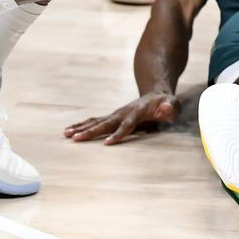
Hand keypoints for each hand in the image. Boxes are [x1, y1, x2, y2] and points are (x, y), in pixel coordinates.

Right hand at [63, 92, 179, 143]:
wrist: (155, 95)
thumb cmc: (165, 104)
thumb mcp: (173, 105)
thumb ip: (171, 107)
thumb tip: (167, 108)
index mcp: (137, 111)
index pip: (127, 124)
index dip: (118, 134)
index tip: (107, 144)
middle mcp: (123, 112)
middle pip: (106, 123)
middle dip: (91, 132)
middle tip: (75, 139)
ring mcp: (116, 114)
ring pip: (96, 121)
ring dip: (81, 128)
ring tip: (66, 134)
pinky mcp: (112, 118)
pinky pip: (95, 121)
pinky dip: (82, 126)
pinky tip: (69, 131)